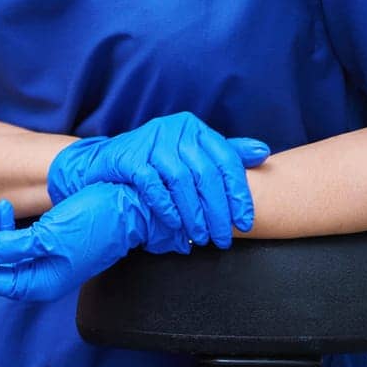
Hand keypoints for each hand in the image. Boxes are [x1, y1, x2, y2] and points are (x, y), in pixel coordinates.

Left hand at [0, 185, 156, 301]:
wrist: (128, 202)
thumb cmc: (96, 220)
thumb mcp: (48, 236)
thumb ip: (8, 248)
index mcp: (37, 282)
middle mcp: (36, 275)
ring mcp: (41, 259)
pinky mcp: (45, 242)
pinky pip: (10, 239)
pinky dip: (2, 223)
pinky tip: (5, 208)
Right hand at [47, 112, 268, 246]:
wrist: (104, 164)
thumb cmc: (155, 162)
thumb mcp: (191, 154)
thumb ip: (224, 153)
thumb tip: (263, 152)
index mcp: (194, 128)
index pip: (225, 159)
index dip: (238, 192)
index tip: (245, 221)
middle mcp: (174, 130)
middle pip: (205, 173)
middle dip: (217, 211)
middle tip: (223, 238)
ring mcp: (150, 142)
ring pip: (181, 181)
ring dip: (194, 214)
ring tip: (201, 237)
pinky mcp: (129, 158)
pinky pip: (153, 185)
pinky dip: (167, 208)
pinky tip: (176, 225)